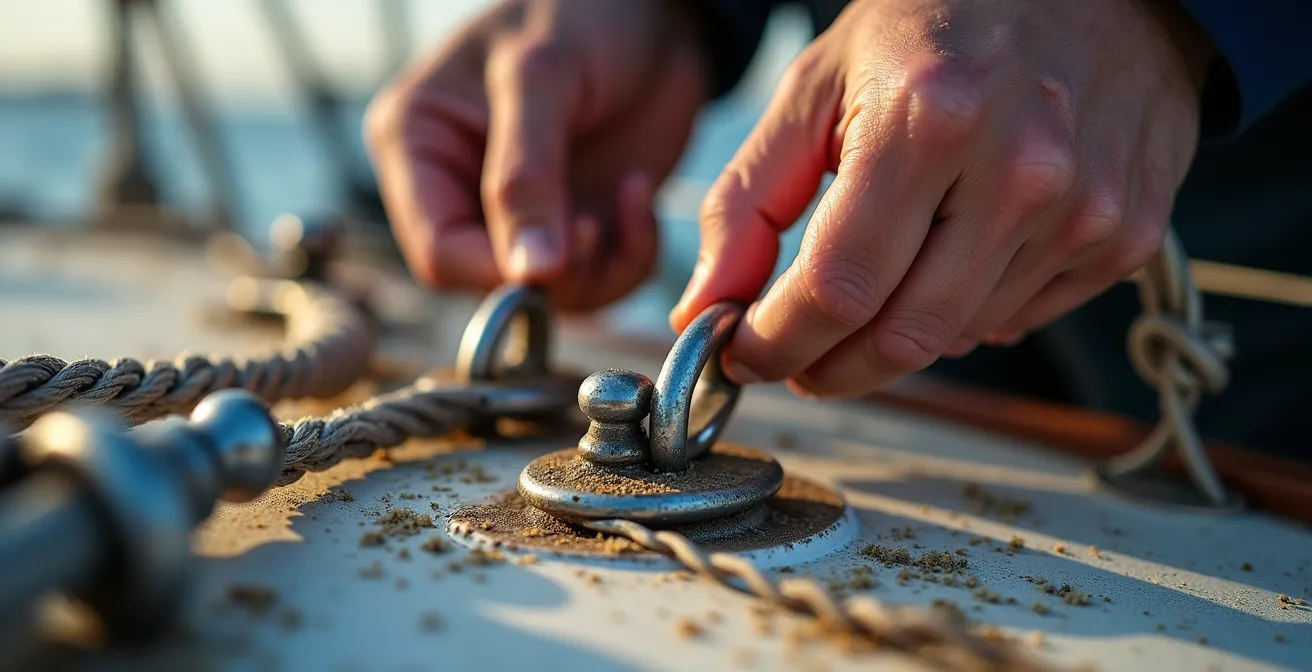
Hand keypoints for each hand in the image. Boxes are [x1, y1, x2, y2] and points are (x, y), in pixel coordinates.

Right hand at [366, 0, 706, 310]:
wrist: (658, 8)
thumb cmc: (583, 13)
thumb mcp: (542, 77)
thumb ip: (526, 174)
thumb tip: (527, 273)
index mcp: (419, 146)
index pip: (436, 249)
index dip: (492, 270)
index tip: (550, 261)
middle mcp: (461, 189)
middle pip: (489, 282)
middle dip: (551, 272)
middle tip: (595, 225)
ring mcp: (524, 212)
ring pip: (550, 293)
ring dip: (598, 267)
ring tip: (627, 197)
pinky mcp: (579, 223)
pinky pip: (600, 279)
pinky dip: (630, 255)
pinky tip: (639, 192)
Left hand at [670, 0, 1213, 395]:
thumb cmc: (942, 20)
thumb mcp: (820, 83)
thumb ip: (749, 199)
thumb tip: (705, 305)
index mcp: (929, 120)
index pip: (837, 288)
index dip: (777, 343)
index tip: (746, 353)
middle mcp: (1019, 171)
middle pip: (900, 337)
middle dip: (828, 367)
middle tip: (796, 357)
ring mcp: (1084, 209)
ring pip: (955, 339)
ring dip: (892, 338)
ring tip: (873, 288)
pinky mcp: (1124, 235)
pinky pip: (1017, 321)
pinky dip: (963, 315)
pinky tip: (948, 263)